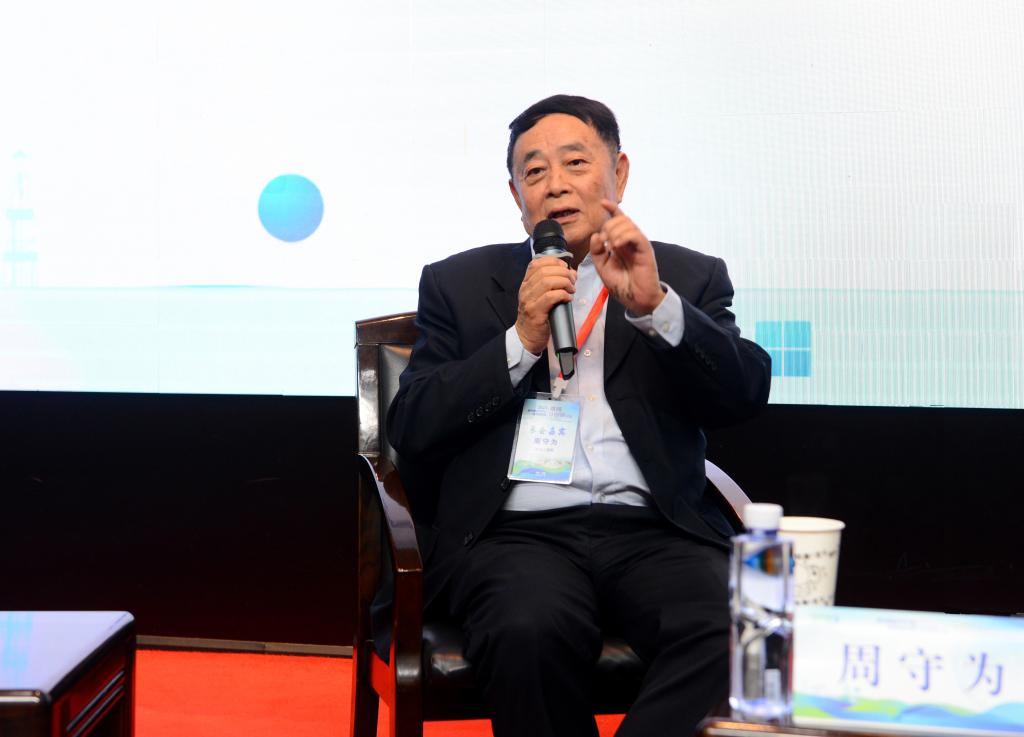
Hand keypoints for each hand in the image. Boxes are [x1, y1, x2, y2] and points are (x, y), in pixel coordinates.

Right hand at [515, 256, 575, 353]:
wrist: (527, 336)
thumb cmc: (538, 315)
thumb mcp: (542, 295)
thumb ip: (554, 283)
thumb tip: (572, 273)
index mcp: (526, 283)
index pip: (536, 263)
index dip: (553, 261)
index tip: (564, 267)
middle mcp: (525, 290)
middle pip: (544, 271)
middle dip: (563, 273)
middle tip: (572, 281)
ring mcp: (529, 301)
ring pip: (547, 282)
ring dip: (564, 283)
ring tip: (571, 289)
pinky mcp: (535, 312)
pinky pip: (550, 297)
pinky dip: (562, 294)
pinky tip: (568, 298)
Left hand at [589, 200, 664, 315]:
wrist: (635, 299)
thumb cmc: (621, 285)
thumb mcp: (603, 267)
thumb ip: (597, 252)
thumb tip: (596, 235)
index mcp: (620, 243)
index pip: (618, 220)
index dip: (612, 209)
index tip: (603, 203)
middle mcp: (630, 241)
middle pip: (620, 220)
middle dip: (608, 226)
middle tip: (604, 243)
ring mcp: (638, 244)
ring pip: (627, 224)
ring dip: (614, 232)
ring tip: (611, 246)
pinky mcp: (645, 249)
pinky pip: (635, 234)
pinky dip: (623, 236)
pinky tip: (617, 246)